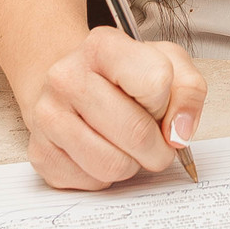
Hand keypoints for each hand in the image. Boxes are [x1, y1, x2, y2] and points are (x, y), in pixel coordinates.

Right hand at [24, 25, 206, 190]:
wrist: (71, 84)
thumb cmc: (123, 76)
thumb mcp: (166, 62)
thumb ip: (189, 90)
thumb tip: (179, 133)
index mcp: (102, 45)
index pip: (156, 82)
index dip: (166, 101)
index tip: (159, 102)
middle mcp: (67, 77)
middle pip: (136, 132)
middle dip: (158, 148)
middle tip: (157, 143)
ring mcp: (47, 116)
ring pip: (113, 165)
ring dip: (132, 164)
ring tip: (127, 145)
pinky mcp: (40, 153)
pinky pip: (91, 183)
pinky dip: (107, 176)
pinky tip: (102, 150)